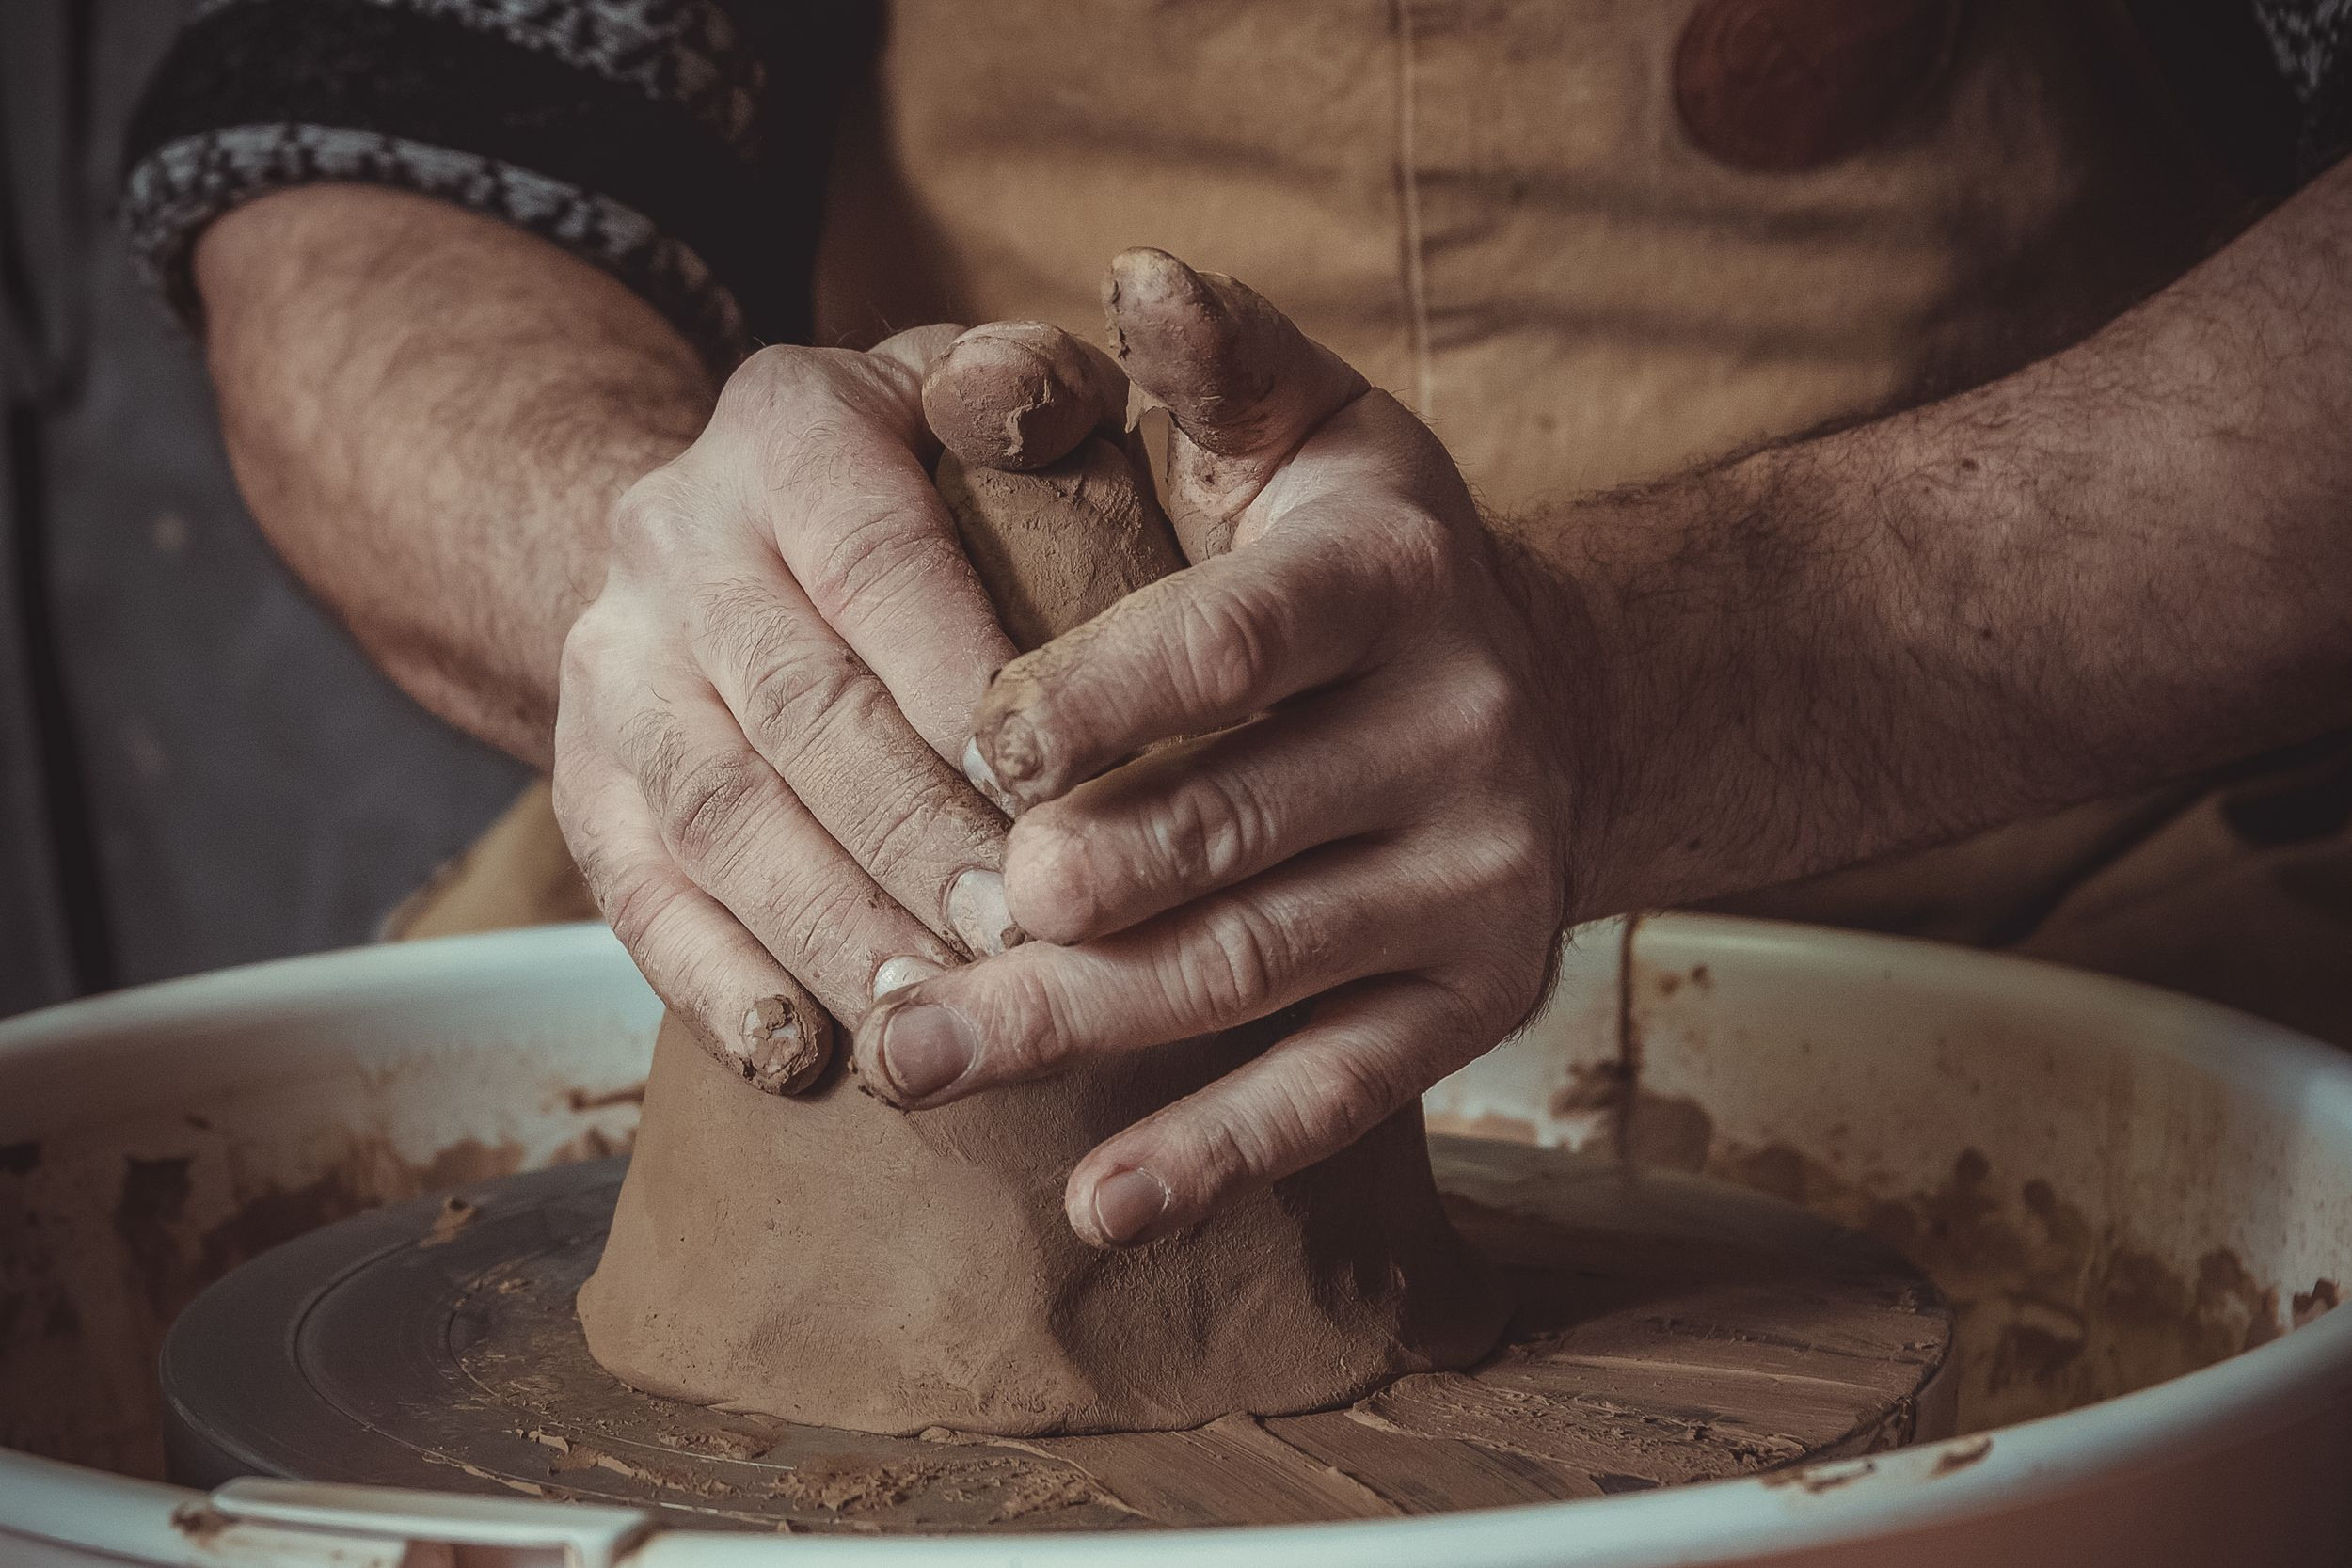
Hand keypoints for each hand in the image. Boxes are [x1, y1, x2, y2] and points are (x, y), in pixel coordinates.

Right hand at [554, 329, 1023, 1091]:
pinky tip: (799, 1058)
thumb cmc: (912, 475)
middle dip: (911, 837)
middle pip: (799, 710)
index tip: (1055, 795)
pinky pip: (632, 895)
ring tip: (932, 1017)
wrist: (711, 532)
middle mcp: (673, 541)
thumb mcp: (969, 389)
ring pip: (716, 818)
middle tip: (1018, 934)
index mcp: (787, 431)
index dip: (960, 684)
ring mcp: (610, 671)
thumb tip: (1023, 403)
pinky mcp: (578, 782)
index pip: (878, 562)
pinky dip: (713, 985)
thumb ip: (1025, 385)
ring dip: (827, 929)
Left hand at [851, 251, 1583, 1243]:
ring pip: (1257, 973)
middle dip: (1057, 904)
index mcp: (1393, 581)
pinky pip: (1343, 1090)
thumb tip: (1127, 274)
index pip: (1236, 642)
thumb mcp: (1314, 434)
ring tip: (919, 1064)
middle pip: (1228, 835)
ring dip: (1083, 1032)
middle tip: (902, 958)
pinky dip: (1218, 1152)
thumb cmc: (1368, 562)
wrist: (1563, 698)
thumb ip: (1218, 362)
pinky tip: (1096, 1206)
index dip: (1099, 697)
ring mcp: (1482, 879)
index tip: (970, 750)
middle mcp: (1464, 732)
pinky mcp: (1481, 999)